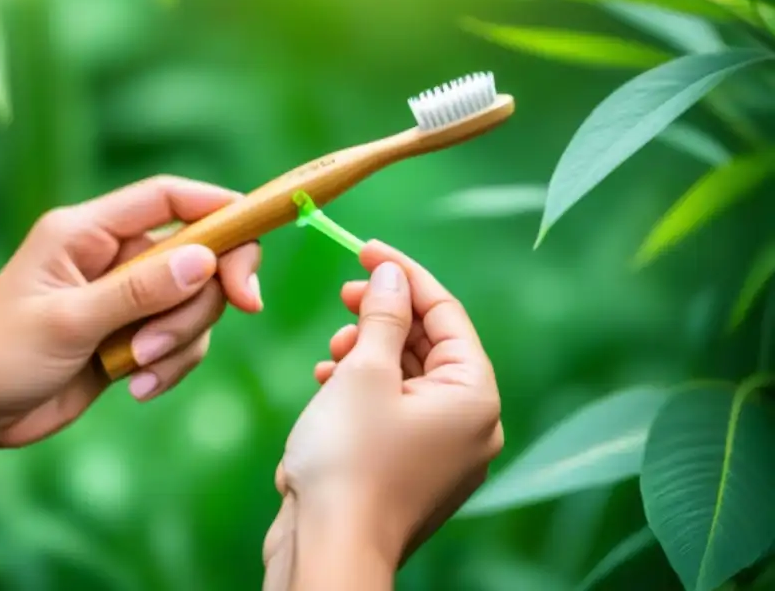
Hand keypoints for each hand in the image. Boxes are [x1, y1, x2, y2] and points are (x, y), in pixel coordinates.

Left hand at [0, 176, 262, 448]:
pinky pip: (181, 340)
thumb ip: (139, 290)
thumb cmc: (0, 356)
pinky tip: (138, 387)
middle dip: (201, 297)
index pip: (167, 198)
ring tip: (137, 366)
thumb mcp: (68, 321)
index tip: (258, 235)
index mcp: (87, 232)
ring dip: (179, 339)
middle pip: (195, 254)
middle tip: (210, 324)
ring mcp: (125, 298)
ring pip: (194, 303)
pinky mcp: (131, 336)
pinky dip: (171, 364)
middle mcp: (111, 257)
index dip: (218, 206)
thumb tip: (203, 259)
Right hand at [264, 241, 502, 579]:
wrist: (329, 553)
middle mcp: (470, 425)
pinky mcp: (411, 471)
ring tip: (333, 351)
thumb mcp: (363, 370)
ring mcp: (442, 453)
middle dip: (384, 316)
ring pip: (407, 378)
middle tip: (346, 295)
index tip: (366, 249)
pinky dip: (363, 390)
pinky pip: (394, 411)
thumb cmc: (349, 459)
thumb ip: (383, 314)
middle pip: (429, 345)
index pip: (445, 313)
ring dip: (368, 353)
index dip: (404, 274)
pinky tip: (328, 381)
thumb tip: (392, 273)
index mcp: (474, 395)